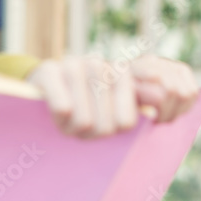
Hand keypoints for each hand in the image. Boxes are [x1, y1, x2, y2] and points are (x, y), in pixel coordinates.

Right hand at [25, 55, 197, 137]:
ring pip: (86, 121)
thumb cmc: (81, 104)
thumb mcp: (111, 106)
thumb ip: (139, 101)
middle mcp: (102, 66)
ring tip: (67, 121)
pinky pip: (64, 108)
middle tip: (82, 127)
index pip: (131, 118)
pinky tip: (53, 113)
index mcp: (122, 74)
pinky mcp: (50, 71)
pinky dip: (59, 119)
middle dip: (93, 135)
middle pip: (111, 126)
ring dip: (72, 130)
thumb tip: (162, 100)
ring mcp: (76, 65)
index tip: (107, 128)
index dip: (115, 131)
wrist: (38, 89)